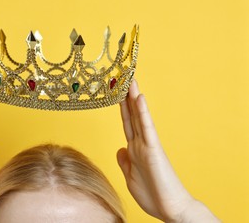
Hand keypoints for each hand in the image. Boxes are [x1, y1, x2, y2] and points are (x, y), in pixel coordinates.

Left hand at [117, 80, 218, 221]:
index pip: (126, 123)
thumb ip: (125, 161)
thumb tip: (120, 149)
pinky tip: (139, 99)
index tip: (116, 92)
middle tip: (122, 77)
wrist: (170, 209)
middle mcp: (140, 143)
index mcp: (133, 149)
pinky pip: (147, 128)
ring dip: (133, 98)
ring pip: (138, 117)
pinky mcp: (154, 151)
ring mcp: (147, 145)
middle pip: (131, 116)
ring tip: (130, 80)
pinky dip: (142, 113)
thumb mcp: (130, 176)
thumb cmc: (153, 194)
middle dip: (126, 97)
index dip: (121, 108)